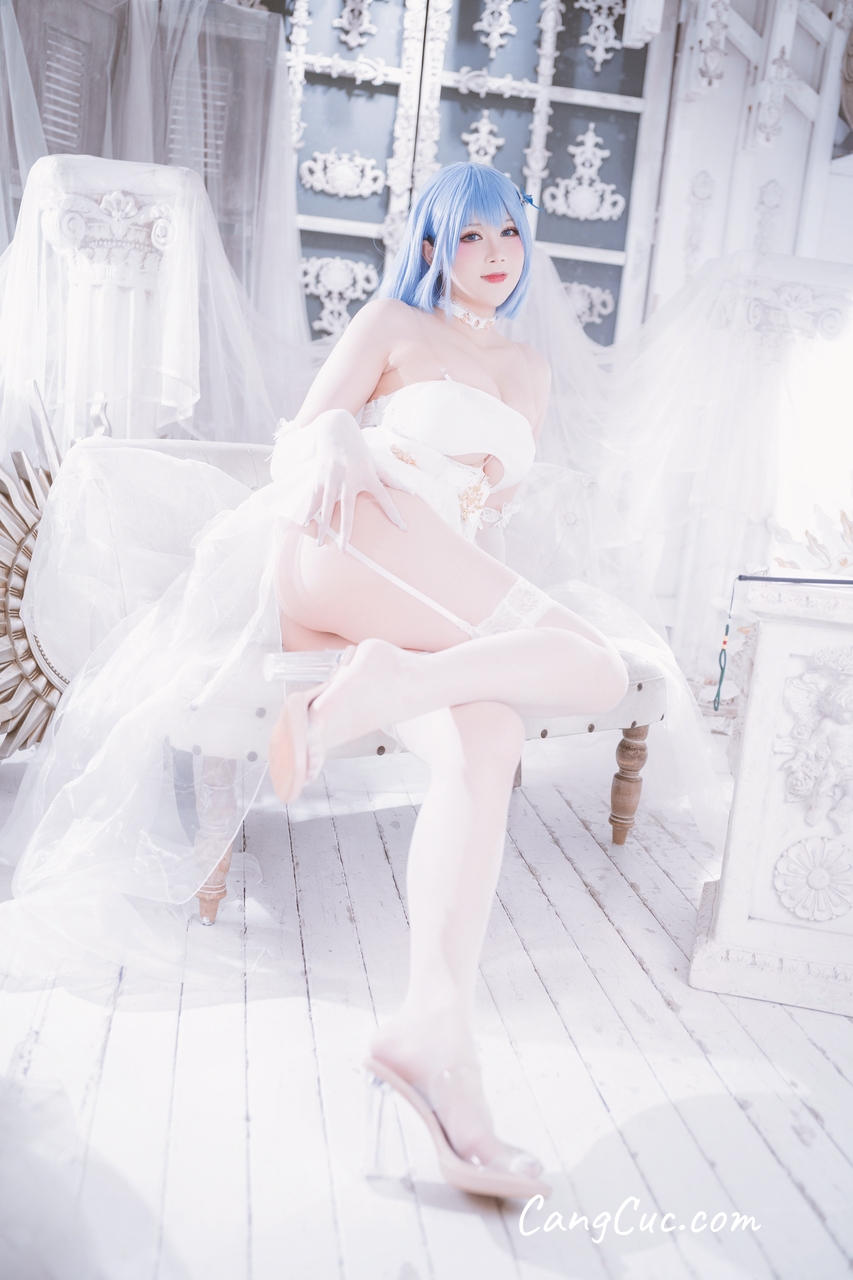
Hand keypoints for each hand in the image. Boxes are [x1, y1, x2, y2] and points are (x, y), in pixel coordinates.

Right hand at [292, 410, 409, 550]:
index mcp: (367, 475)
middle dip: (345, 531)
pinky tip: (306, 523)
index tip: (403, 528)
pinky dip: (310, 510)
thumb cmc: (359, 450)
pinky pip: (314, 497)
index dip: (394, 513)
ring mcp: (333, 477)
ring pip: (327, 506)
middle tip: (343, 550)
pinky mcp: (320, 475)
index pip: (385, 497)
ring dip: (323, 526)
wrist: (336, 429)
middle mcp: (350, 477)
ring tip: (321, 544)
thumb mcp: (376, 463)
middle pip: (348, 509)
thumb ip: (392, 480)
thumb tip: (412, 492)